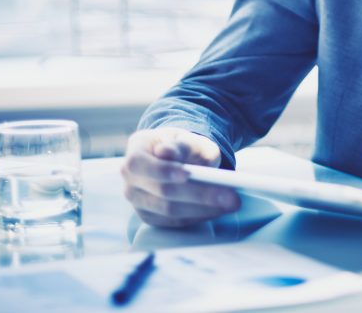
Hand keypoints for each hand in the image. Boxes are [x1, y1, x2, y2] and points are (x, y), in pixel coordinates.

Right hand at [121, 128, 240, 227]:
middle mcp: (130, 179)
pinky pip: (175, 222)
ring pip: (170, 211)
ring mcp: (138, 201)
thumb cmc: (183, 146)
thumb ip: (181, 145)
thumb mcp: (187, 139)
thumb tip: (166, 152)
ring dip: (203, 209)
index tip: (188, 174)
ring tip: (231, 203)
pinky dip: (199, 216)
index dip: (164, 171)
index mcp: (135, 151)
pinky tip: (218, 210)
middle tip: (230, 196)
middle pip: (162, 192)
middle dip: (199, 194)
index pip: (141, 164)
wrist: (178, 158)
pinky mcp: (151, 217)